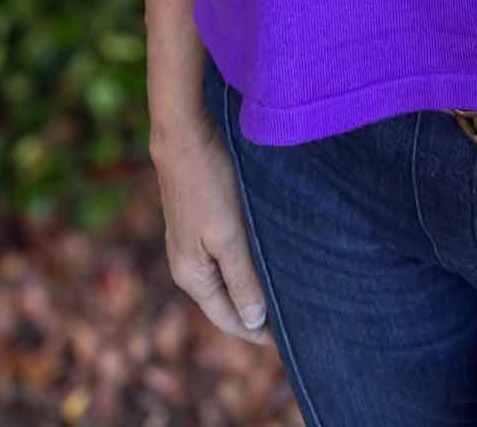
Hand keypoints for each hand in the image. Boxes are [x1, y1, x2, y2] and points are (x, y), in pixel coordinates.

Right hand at [151, 118, 274, 347]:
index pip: (228, 319)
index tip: (290, 340)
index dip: (257, 333)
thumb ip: (241, 279)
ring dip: (250, 290)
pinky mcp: (195, 226)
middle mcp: (185, 267)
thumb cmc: (208, 183)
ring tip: (283, 294)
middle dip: (254, 315)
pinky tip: (262, 261)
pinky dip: (242, 268)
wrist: (183, 136)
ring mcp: (188, 245)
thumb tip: (254, 320)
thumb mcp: (229, 235)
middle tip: (293, 320)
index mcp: (191, 276)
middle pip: (224, 303)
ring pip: (224, 281)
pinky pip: (222, 260)